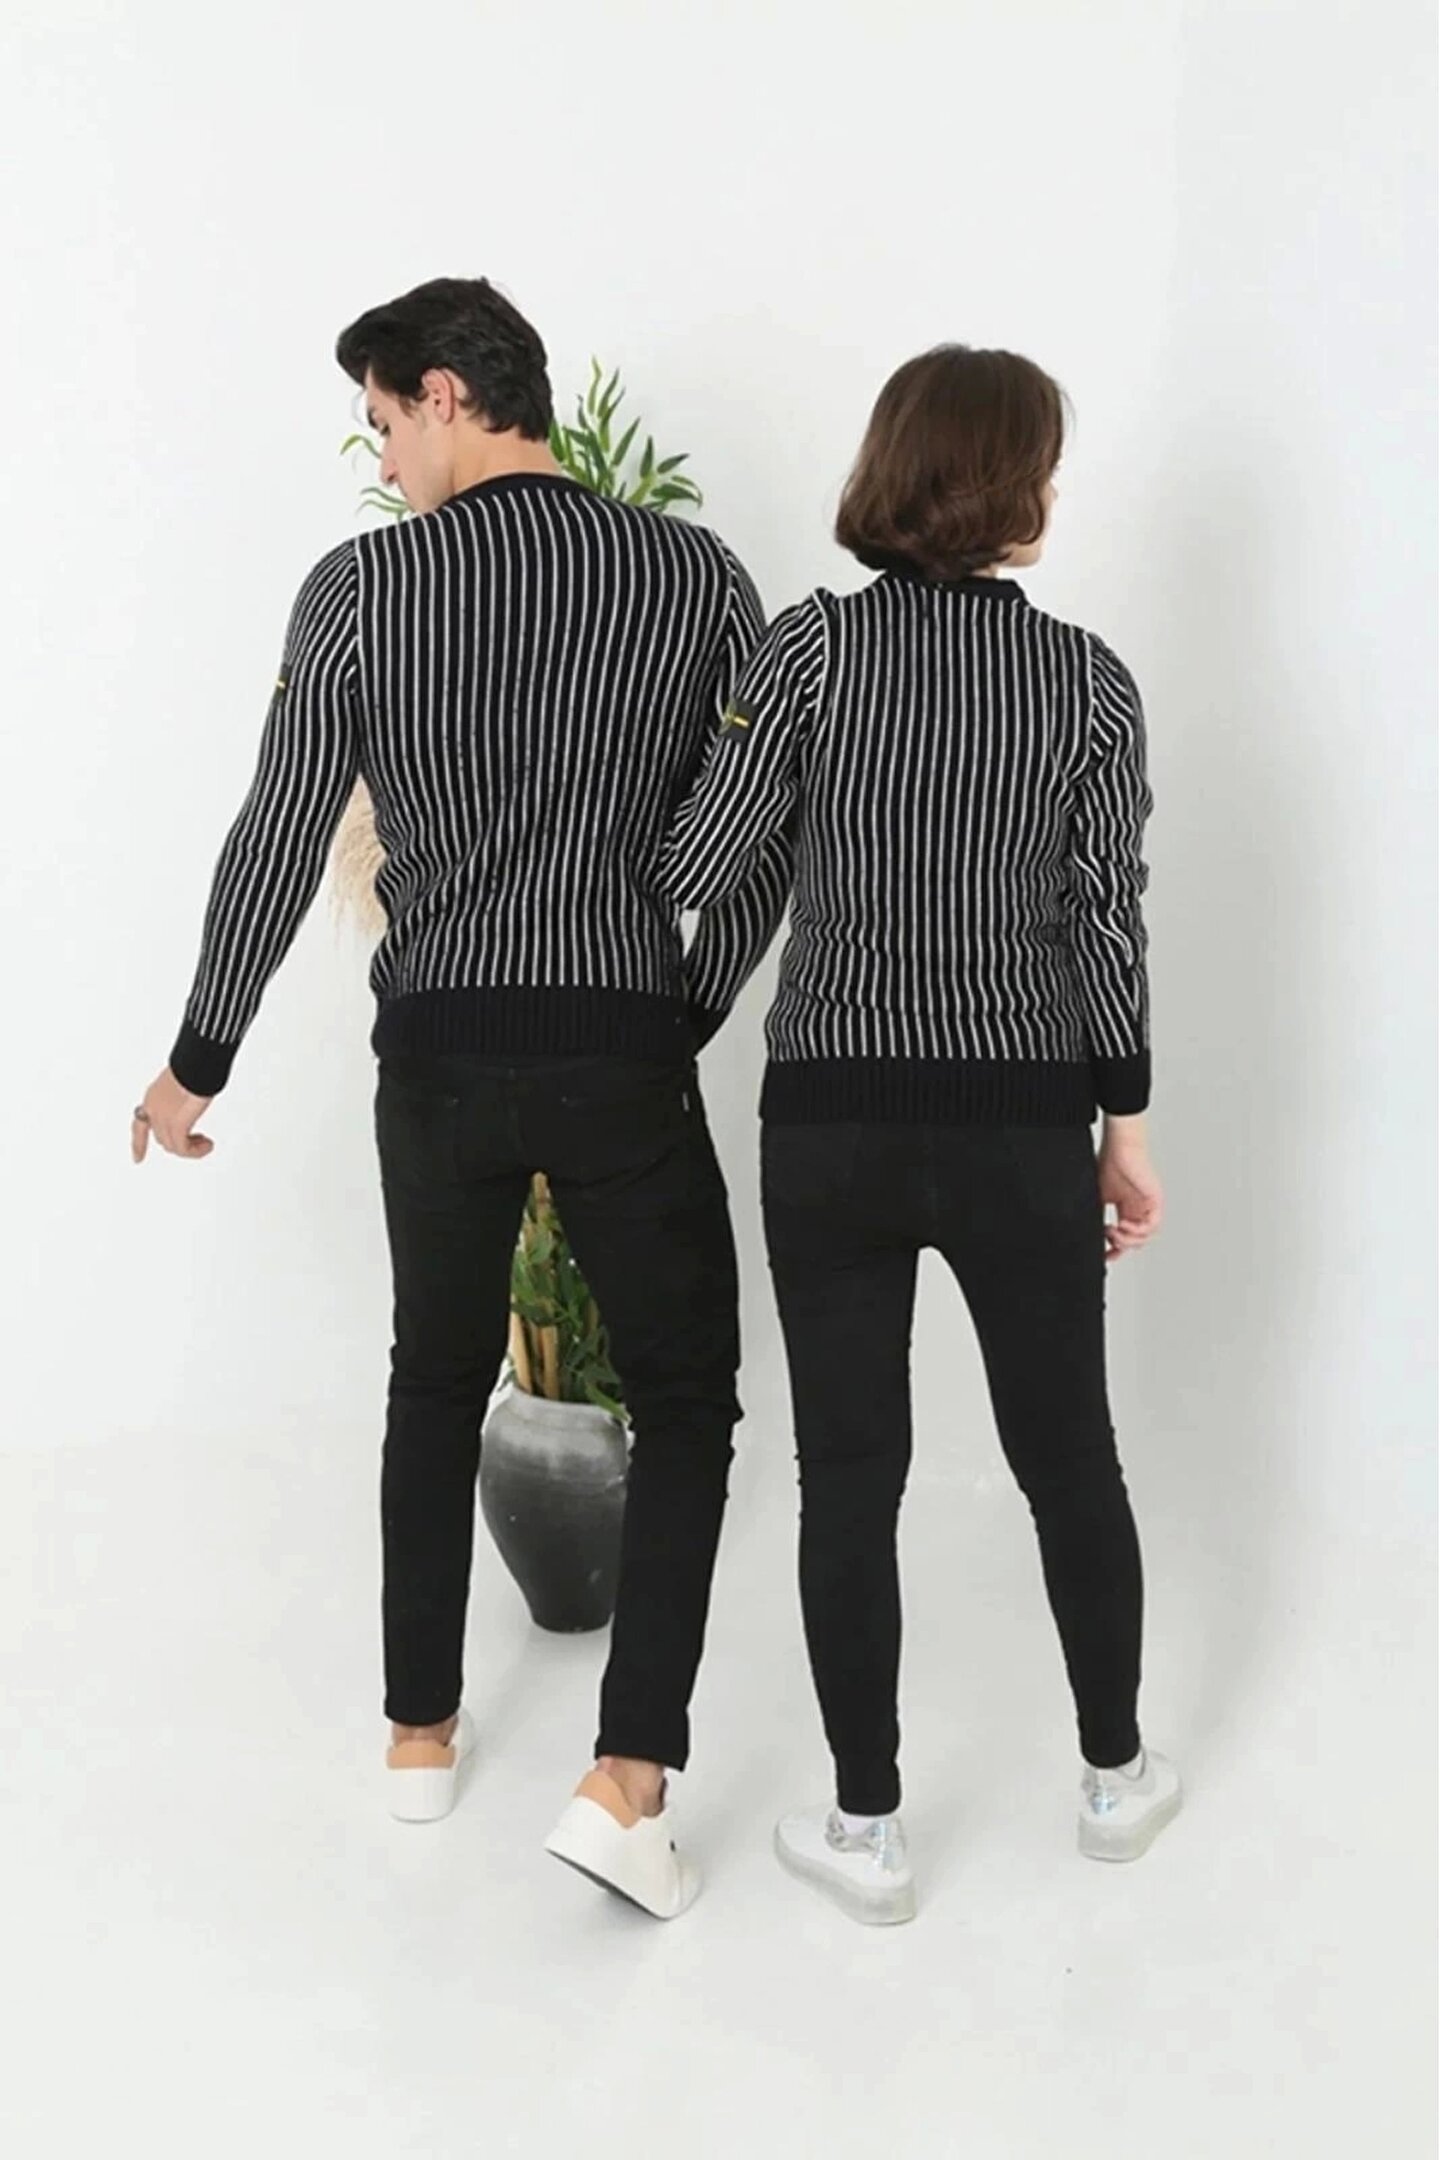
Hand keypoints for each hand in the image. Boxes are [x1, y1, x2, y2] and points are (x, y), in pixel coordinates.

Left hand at [132, 1069, 215, 1163]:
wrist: (197, 1064)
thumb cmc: (194, 1065)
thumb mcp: (184, 1083)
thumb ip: (182, 1097)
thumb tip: (191, 1102)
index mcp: (153, 1097)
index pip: (139, 1125)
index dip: (138, 1144)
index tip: (137, 1159)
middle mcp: (153, 1109)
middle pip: (162, 1138)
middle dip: (180, 1142)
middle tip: (199, 1140)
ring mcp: (162, 1118)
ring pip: (172, 1146)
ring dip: (191, 1148)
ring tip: (205, 1143)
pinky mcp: (176, 1124)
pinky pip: (183, 1148)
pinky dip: (195, 1152)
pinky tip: (207, 1146)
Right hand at [1098, 1118, 1162, 1262]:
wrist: (1119, 1147)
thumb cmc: (1108, 1163)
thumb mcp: (1097, 1197)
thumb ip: (1095, 1215)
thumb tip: (1087, 1233)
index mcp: (1126, 1208)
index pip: (1125, 1236)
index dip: (1116, 1249)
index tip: (1106, 1255)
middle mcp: (1139, 1209)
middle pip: (1136, 1241)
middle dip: (1121, 1246)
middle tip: (1108, 1241)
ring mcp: (1148, 1206)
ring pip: (1145, 1237)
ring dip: (1128, 1239)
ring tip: (1114, 1231)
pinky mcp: (1155, 1201)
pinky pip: (1153, 1226)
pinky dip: (1138, 1230)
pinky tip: (1124, 1225)